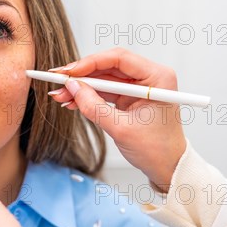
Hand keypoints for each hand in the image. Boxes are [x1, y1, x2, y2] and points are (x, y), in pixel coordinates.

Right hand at [48, 47, 185, 190]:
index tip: (69, 71)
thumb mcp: (121, 129)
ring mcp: (138, 86)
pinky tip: (72, 100)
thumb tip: (72, 87)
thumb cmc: (157, 150)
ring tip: (61, 95)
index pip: (119, 59)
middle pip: (108, 66)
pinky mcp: (129, 96)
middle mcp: (149, 77)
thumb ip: (94, 107)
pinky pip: (104, 90)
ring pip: (103, 78)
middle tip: (58, 81)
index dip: (91, 63)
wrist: (167, 167)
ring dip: (81, 86)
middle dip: (82, 75)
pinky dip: (88, 95)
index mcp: (157, 78)